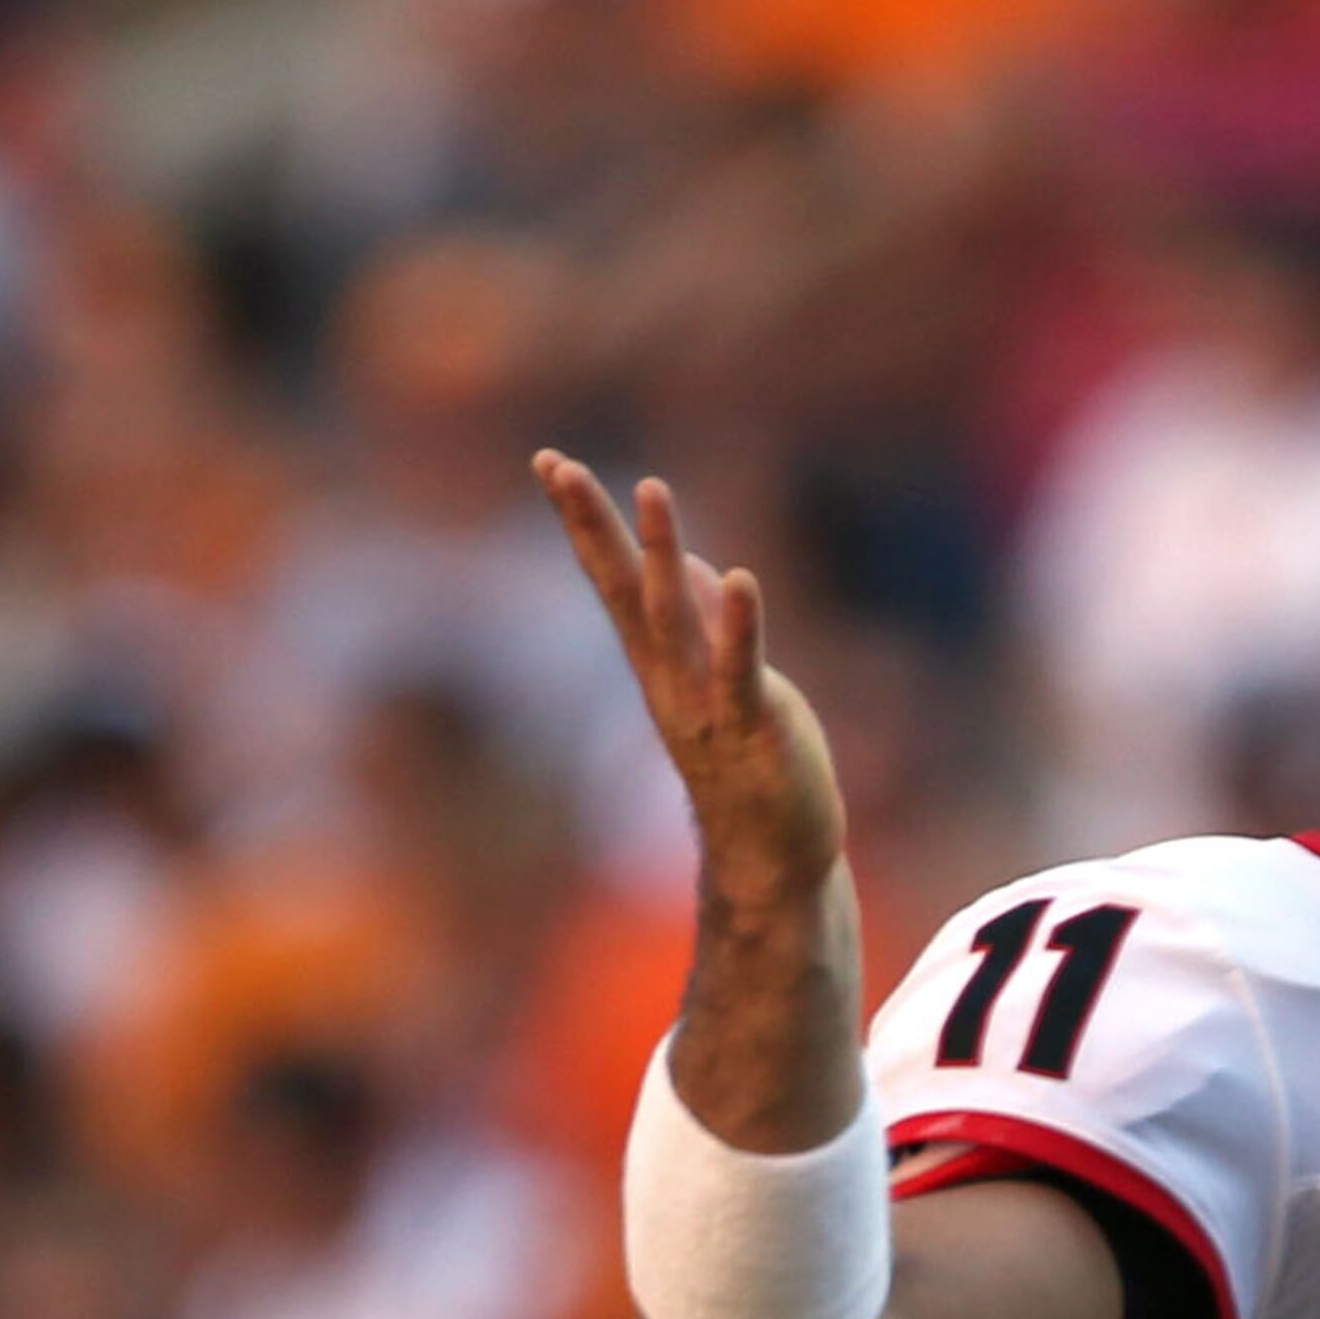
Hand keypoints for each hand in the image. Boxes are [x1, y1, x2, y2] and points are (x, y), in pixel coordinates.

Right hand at [536, 451, 844, 904]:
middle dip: (591, 526)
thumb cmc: (748, 764)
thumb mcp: (725, 680)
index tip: (551, 461)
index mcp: (659, 661)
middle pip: (622, 588)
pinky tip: (740, 577)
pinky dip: (738, 624)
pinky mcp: (753, 725)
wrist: (768, 857)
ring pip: (674, 618)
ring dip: (662, 553)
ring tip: (651, 488)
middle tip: (558, 465)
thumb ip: (706, 625)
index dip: (584, 521)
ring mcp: (705, 701)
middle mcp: (668, 676)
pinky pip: (739, 670)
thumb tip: (697, 566)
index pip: (612, 579)